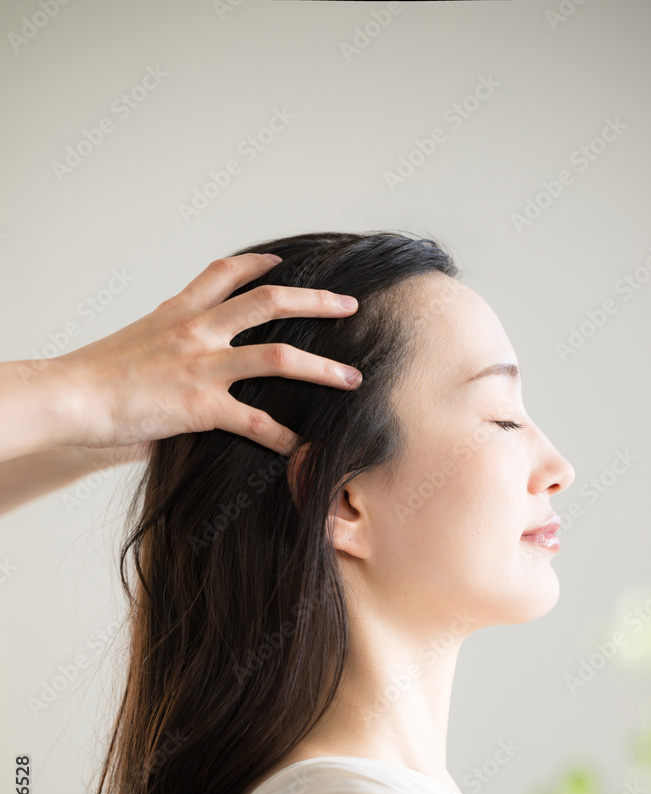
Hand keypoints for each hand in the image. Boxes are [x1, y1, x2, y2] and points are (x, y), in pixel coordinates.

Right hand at [47, 253, 360, 455]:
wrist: (73, 396)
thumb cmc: (96, 375)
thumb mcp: (135, 339)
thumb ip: (168, 339)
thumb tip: (185, 354)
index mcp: (180, 311)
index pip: (226, 272)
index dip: (259, 264)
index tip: (283, 263)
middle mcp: (198, 329)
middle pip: (269, 301)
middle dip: (316, 302)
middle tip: (349, 305)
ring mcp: (203, 365)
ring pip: (278, 357)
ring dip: (322, 369)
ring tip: (352, 379)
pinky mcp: (201, 405)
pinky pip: (255, 422)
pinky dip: (282, 436)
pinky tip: (300, 447)